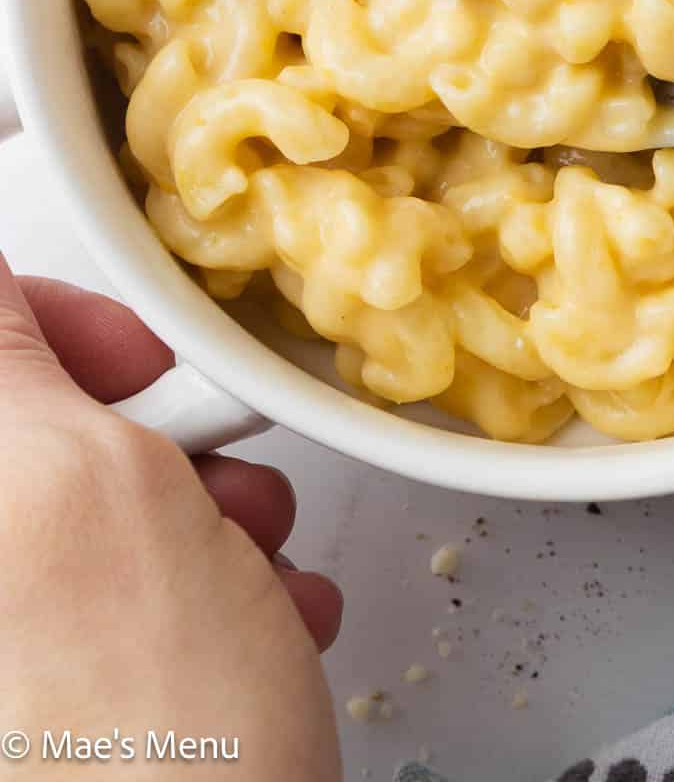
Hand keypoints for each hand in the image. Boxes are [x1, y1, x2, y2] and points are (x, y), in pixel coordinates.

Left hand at [0, 257, 341, 778]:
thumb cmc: (138, 750)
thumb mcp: (78, 487)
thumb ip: (6, 359)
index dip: (51, 327)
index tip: (118, 355)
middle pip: (43, 439)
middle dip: (149, 434)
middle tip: (202, 472)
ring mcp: (21, 654)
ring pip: (93, 521)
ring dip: (199, 517)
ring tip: (254, 566)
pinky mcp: (60, 711)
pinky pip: (120, 607)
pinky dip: (203, 594)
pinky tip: (256, 628)